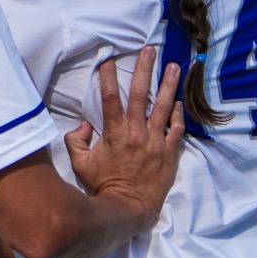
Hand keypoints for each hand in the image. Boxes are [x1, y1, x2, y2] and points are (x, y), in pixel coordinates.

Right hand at [65, 46, 184, 226]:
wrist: (129, 208)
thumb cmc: (102, 186)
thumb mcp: (81, 164)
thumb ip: (77, 141)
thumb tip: (83, 125)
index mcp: (114, 133)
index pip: (110, 98)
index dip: (107, 77)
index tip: (109, 59)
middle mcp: (136, 133)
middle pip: (141, 94)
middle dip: (144, 70)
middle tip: (149, 50)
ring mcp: (155, 141)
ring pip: (163, 106)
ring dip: (169, 84)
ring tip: (174, 66)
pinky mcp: (169, 152)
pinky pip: (176, 128)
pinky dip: (178, 114)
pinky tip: (179, 101)